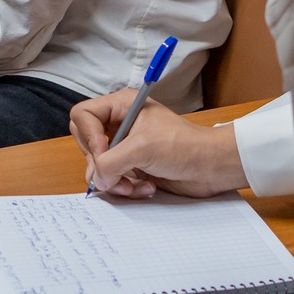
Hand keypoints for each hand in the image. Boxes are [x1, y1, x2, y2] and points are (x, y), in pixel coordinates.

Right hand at [71, 94, 246, 199]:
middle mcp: (120, 124)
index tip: (103, 153)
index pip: (83, 116)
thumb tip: (96, 178)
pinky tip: (146, 187)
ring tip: (135, 185)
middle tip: (115, 173)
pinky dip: (125, 187)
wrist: (211, 168)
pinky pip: (113, 180)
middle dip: (100, 164)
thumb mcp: (142, 149)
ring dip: (115, 181)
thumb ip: (111, 162)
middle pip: (86, 143)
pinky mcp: (132, 166)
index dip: (88, 137)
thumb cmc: (184, 147)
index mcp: (121, 106)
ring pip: (98, 166)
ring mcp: (125, 147)